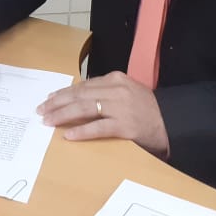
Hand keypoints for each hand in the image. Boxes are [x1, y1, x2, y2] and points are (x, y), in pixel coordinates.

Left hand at [36, 71, 168, 155]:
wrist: (174, 121)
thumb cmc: (148, 109)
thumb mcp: (127, 91)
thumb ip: (106, 92)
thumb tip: (80, 97)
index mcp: (115, 79)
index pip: (83, 85)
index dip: (64, 93)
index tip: (50, 99)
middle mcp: (116, 90)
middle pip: (79, 95)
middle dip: (57, 103)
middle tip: (41, 110)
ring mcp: (120, 108)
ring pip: (84, 108)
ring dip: (63, 115)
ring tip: (48, 121)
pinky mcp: (125, 126)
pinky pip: (98, 128)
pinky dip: (81, 131)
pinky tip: (68, 135)